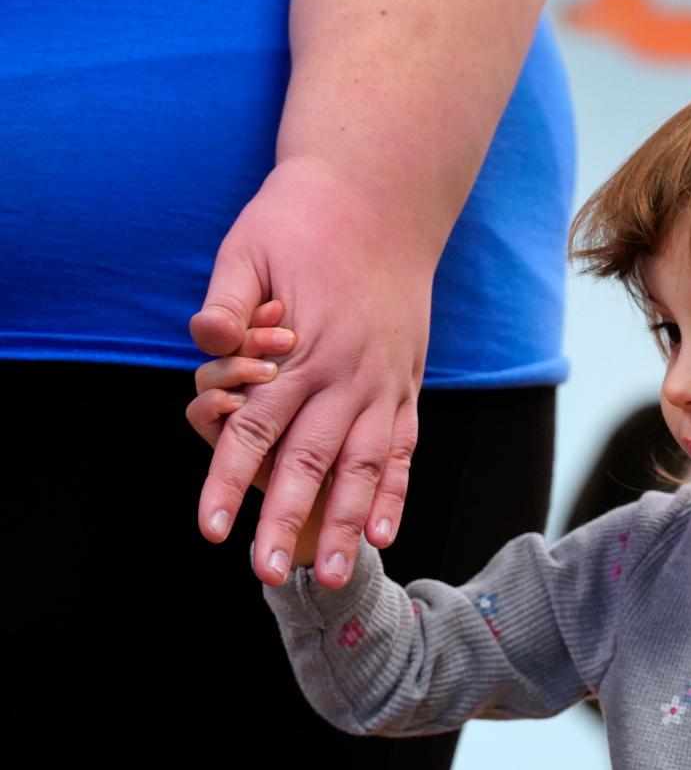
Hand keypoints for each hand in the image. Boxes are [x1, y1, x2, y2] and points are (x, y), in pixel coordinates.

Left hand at [189, 156, 429, 589]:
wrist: (381, 194)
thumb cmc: (303, 219)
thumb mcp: (247, 245)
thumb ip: (226, 301)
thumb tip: (204, 344)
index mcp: (303, 349)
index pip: (257, 428)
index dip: (228, 480)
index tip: (208, 528)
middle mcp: (348, 375)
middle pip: (313, 462)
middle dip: (290, 521)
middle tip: (272, 575)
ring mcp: (385, 382)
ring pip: (367, 466)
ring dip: (351, 523)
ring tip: (338, 574)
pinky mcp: (407, 382)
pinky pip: (404, 447)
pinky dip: (396, 492)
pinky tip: (386, 532)